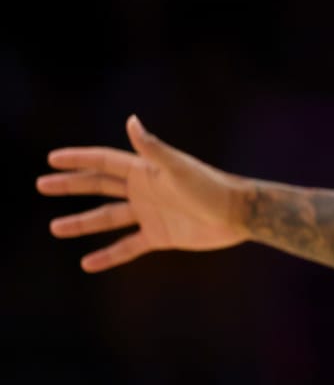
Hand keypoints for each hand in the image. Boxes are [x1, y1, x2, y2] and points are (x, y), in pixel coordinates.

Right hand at [39, 115, 246, 270]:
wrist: (240, 215)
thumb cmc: (212, 187)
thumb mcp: (178, 168)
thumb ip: (152, 148)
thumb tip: (131, 121)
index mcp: (146, 171)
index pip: (104, 162)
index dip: (78, 159)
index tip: (51, 158)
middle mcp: (145, 191)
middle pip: (99, 187)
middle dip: (71, 185)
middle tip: (42, 185)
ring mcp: (151, 214)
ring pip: (108, 218)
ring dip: (82, 223)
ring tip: (55, 227)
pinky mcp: (160, 236)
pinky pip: (127, 247)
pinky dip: (108, 255)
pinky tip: (87, 263)